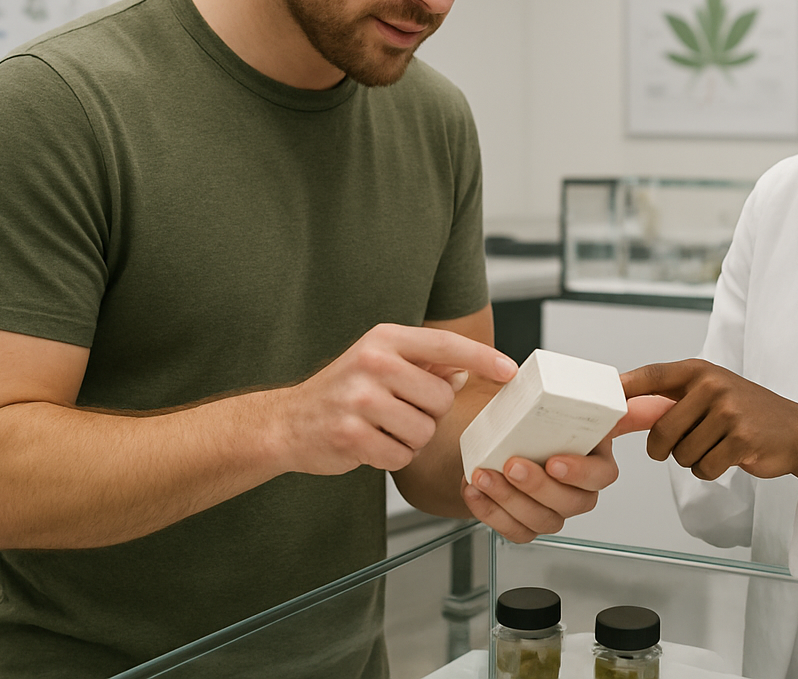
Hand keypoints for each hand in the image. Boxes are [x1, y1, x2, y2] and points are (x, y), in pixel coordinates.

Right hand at [276, 323, 516, 474]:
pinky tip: (369, 444)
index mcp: (384, 340)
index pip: (446, 344)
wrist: (287, 422)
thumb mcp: (380, 362)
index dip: (482, 357)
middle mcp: (373, 363)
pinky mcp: (351, 436)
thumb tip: (463, 372)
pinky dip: (391, 457)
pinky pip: (400, 456)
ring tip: (381, 428)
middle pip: (440, 398)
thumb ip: (424, 364)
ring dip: (410, 439)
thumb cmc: (341, 392)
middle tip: (397, 411)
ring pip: (423, 430)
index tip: (510, 370)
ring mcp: (360, 400)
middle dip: (428, 413)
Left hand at [459, 395, 674, 542]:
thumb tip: (641, 399)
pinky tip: (475, 491)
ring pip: (540, 520)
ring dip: (508, 499)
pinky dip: (491, 513)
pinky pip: (514, 530)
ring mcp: (553, 511)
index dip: (580, 472)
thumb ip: (591, 398)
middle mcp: (578, 490)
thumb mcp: (557, 397)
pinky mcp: (527, 524)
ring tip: (484, 475)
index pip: (601, 475)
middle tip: (512, 464)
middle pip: (570, 502)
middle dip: (537, 486)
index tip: (554, 461)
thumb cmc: (533, 417)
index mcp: (594, 459)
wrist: (499, 434)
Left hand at [621, 359, 797, 502]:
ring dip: (693, 460)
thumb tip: (622, 409)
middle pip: (661, 432)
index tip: (605, 395)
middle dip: (666, 449)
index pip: (653, 376)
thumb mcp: (710, 393)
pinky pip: (704, 469)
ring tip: (717, 445)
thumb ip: (670, 399)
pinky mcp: (742, 440)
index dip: (626, 387)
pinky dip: (710, 471)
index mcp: (700, 371)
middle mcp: (713, 386)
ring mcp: (729, 412)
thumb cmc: (745, 412)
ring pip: (682, 454)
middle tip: (685, 445)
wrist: (796, 432)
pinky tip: (728, 456)